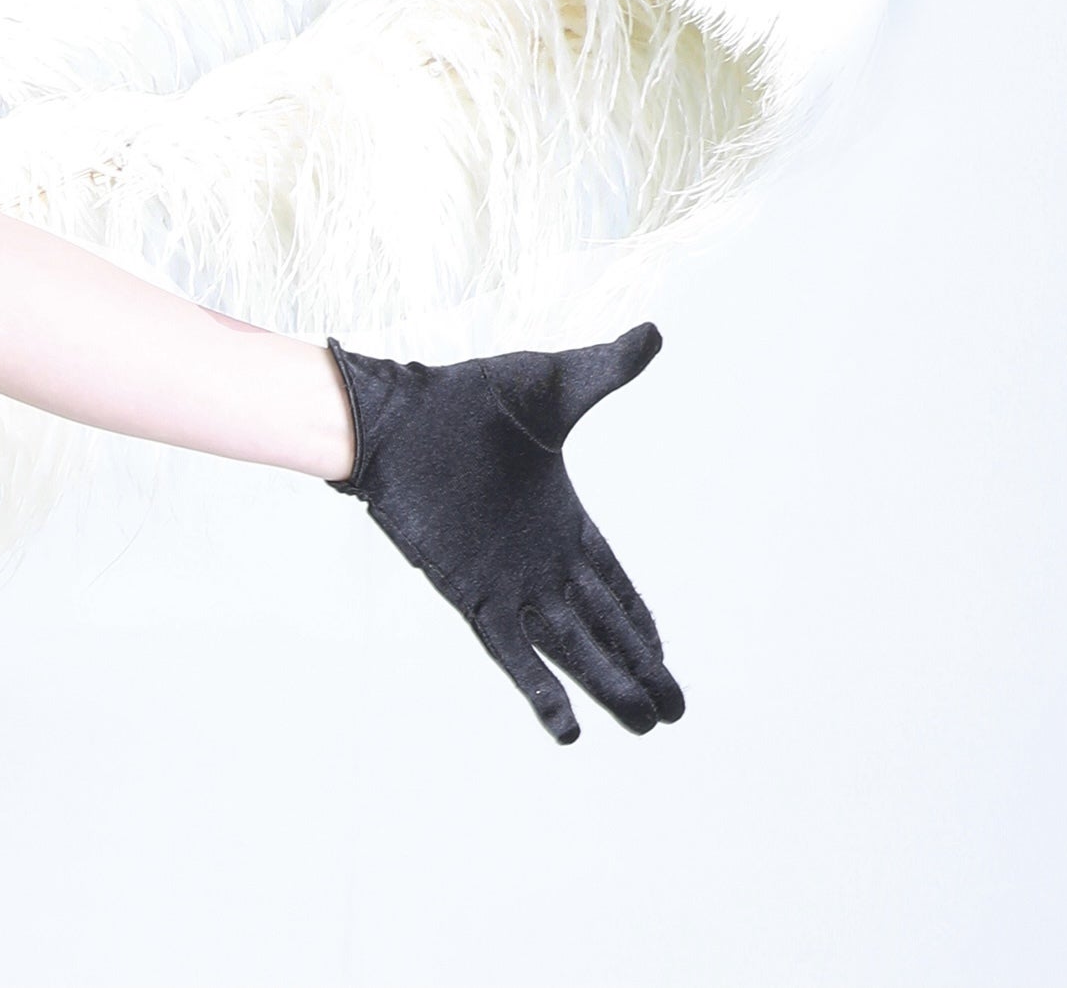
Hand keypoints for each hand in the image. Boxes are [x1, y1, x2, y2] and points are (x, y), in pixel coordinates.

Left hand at [325, 325, 685, 742]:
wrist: (393, 417)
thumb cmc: (464, 397)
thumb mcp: (551, 385)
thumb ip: (606, 370)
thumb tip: (655, 334)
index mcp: (565, 522)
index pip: (617, 587)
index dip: (644, 624)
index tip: (668, 658)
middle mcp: (541, 562)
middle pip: (603, 630)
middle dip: (640, 669)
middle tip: (673, 713)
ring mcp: (507, 582)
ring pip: (570, 651)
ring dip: (606, 688)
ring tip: (643, 726)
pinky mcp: (471, 593)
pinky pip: (511, 655)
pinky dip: (539, 692)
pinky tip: (567, 732)